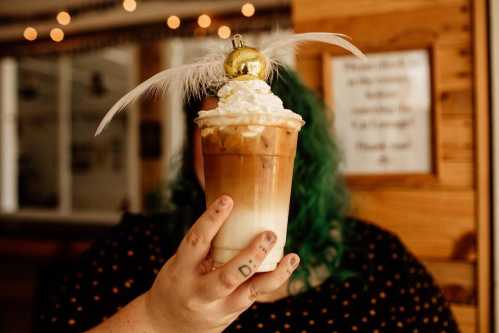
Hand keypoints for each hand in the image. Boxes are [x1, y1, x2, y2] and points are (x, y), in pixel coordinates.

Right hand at [144, 195, 299, 332]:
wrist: (167, 325)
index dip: (211, 220)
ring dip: (273, 274)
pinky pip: (256, 296)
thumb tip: (231, 210)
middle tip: (269, 234)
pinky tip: (289, 264)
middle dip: (251, 256)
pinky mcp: (231, 312)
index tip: (228, 200)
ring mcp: (217, 306)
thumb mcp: (179, 263)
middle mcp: (199, 292)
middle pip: (228, 276)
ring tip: (291, 256)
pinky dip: (275, 279)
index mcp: (181, 270)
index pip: (196, 242)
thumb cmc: (177, 282)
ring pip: (248, 292)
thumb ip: (202, 245)